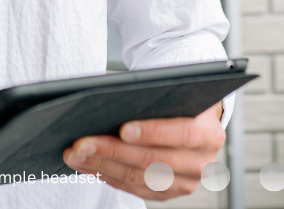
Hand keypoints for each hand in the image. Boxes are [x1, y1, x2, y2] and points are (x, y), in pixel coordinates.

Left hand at [62, 101, 225, 199]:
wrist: (196, 118)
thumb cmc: (177, 99)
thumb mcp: (175, 91)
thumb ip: (156, 96)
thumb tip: (111, 101)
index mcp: (209, 133)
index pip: (182, 134)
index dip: (152, 132)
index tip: (122, 128)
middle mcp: (201, 163)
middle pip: (153, 162)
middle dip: (112, 151)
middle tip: (81, 142)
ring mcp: (186, 183)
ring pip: (140, 179)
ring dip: (102, 166)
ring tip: (74, 154)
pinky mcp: (168, 193)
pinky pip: (135, 189)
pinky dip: (108, 176)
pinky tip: (88, 165)